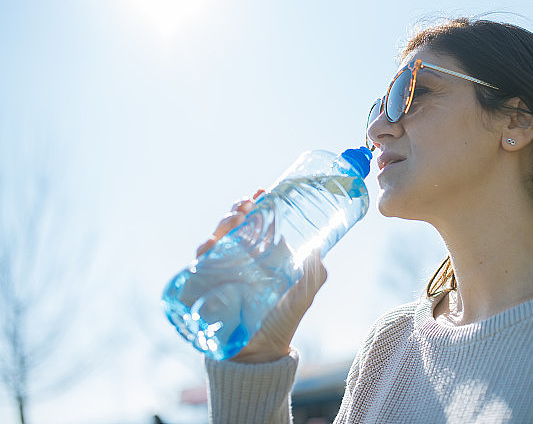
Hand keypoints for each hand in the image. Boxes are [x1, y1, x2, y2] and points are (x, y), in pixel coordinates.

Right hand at [197, 190, 327, 362]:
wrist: (259, 354)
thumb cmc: (281, 323)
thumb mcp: (303, 296)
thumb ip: (314, 276)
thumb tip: (319, 253)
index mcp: (263, 256)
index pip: (257, 223)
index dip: (258, 206)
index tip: (263, 192)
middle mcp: (240, 260)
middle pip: (234, 226)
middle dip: (237, 210)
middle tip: (246, 204)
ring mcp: (221, 271)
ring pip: (216, 239)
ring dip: (223, 225)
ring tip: (234, 218)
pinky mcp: (206, 286)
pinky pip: (199, 264)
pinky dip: (203, 251)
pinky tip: (210, 245)